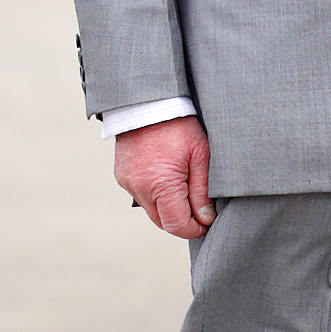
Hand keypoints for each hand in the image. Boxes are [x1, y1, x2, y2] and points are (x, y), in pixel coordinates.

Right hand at [114, 114, 212, 239]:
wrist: (149, 102)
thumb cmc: (180, 125)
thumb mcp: (201, 155)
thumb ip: (202, 191)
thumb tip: (206, 218)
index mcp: (160, 185)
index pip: (176, 224)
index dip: (194, 229)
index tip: (208, 223)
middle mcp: (139, 188)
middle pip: (162, 221)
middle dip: (182, 220)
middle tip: (201, 210)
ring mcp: (127, 182)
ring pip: (151, 209)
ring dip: (168, 207)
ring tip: (187, 189)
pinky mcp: (122, 175)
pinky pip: (141, 195)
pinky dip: (155, 194)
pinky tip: (169, 178)